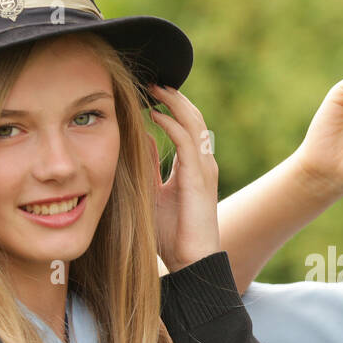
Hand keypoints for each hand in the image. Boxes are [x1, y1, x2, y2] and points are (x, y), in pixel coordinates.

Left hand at [147, 85, 220, 272]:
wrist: (190, 262)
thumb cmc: (171, 235)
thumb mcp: (152, 193)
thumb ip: (148, 166)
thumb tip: (138, 137)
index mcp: (193, 166)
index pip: (185, 126)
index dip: (170, 107)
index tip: (148, 92)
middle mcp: (202, 163)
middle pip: (192, 117)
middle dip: (172, 96)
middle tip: (150, 81)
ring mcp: (204, 168)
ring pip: (193, 122)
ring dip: (173, 102)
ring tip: (154, 88)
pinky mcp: (198, 177)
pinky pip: (186, 141)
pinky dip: (171, 124)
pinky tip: (154, 115)